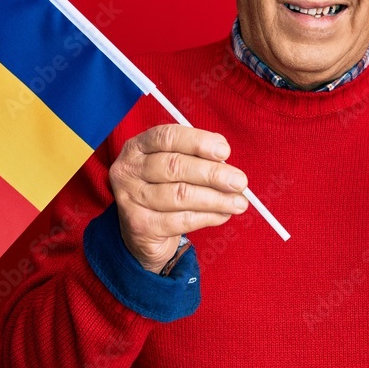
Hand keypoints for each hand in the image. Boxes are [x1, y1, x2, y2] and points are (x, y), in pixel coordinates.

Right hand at [109, 125, 248, 272]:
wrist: (142, 230)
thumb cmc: (164, 188)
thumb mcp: (175, 165)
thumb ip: (196, 156)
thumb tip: (224, 158)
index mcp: (138, 146)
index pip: (167, 137)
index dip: (198, 142)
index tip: (225, 151)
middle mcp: (129, 169)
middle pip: (174, 166)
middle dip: (212, 174)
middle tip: (239, 182)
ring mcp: (130, 198)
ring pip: (179, 195)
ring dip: (216, 199)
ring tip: (239, 202)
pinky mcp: (140, 226)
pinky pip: (180, 220)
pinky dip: (207, 217)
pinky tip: (223, 214)